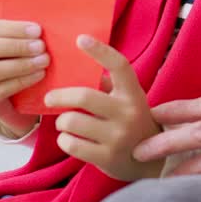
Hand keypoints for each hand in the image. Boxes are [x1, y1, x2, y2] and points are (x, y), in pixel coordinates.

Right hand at [0, 20, 50, 135]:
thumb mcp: (8, 41)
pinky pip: (2, 89)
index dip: (14, 29)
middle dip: (18, 47)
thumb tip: (37, 27)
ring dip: (23, 65)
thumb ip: (14, 35)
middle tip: (41, 46)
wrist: (2, 81)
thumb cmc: (9, 56)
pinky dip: (21, 81)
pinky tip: (38, 75)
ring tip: (44, 60)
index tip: (37, 30)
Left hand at [44, 36, 161, 180]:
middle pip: (84, 96)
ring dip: (61, 121)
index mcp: (134, 93)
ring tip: (65, 122)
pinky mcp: (106, 157)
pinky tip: (69, 138)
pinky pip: (71, 144)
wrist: (150, 163)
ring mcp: (118, 137)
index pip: (119, 66)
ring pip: (72, 121)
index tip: (80, 39)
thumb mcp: (128, 101)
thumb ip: (108, 85)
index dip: (100, 50)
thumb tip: (78, 64)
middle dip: (59, 96)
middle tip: (50, 98)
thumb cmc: (132, 123)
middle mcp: (128, 113)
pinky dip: (64, 139)